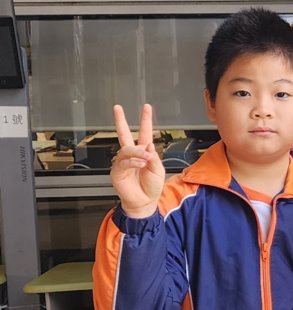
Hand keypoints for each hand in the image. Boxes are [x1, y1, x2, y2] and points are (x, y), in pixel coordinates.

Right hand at [110, 103, 165, 218]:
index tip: (146, 107)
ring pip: (126, 150)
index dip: (145, 120)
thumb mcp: (158, 170)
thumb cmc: (151, 187)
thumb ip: (154, 157)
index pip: (144, 132)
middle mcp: (132, 155)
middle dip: (120, 121)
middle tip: (117, 109)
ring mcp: (123, 162)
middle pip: (124, 134)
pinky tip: (140, 164)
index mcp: (144, 152)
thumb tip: (147, 145)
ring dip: (138, 153)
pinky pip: (124, 162)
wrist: (145, 202)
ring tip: (145, 159)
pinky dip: (133, 162)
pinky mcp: (117, 172)